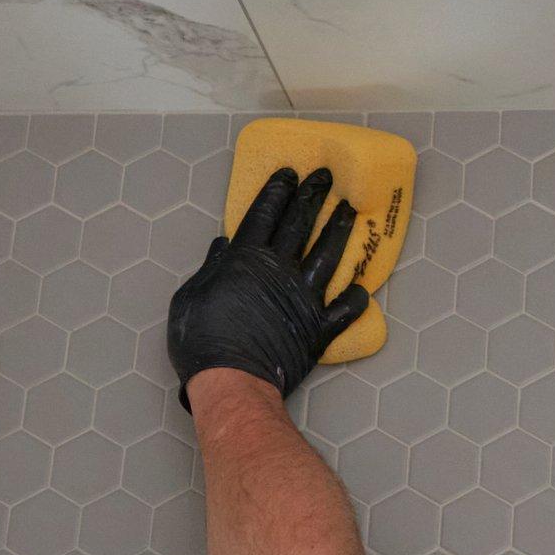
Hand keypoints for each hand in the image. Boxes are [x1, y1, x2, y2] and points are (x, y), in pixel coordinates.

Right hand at [166, 166, 368, 407]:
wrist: (231, 379)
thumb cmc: (202, 339)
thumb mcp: (190, 296)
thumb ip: (211, 268)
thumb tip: (222, 245)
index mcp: (246, 259)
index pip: (265, 214)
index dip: (278, 192)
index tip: (290, 174)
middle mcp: (279, 270)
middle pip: (300, 225)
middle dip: (313, 197)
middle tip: (326, 177)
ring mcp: (304, 296)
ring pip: (328, 255)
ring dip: (339, 230)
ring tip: (350, 210)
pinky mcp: (319, 326)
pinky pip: (344, 309)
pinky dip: (355, 298)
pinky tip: (363, 287)